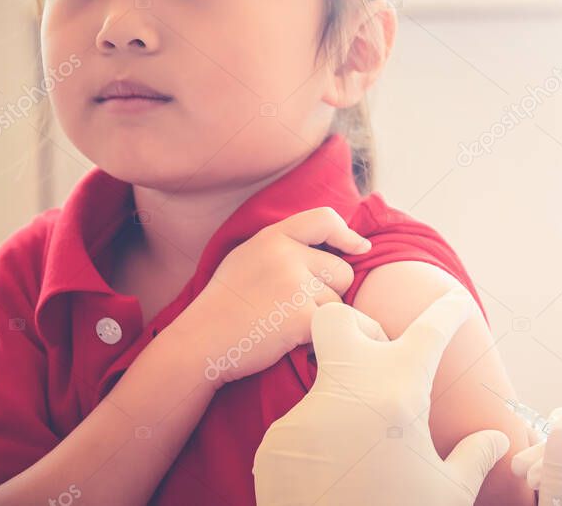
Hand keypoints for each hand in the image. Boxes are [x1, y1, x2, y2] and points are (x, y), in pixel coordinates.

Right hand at [167, 206, 371, 390]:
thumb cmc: (227, 303)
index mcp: (273, 237)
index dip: (347, 235)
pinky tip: (293, 340)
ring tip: (286, 322)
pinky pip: (332, 323)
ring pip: (338, 300)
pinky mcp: (301, 318)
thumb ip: (286, 245)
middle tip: (295, 306)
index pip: (325, 219)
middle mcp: (285, 256)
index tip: (360, 249)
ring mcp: (294, 286)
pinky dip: (320, 335)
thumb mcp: (249, 257)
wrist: (201, 341)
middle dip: (329, 290)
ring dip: (322, 314)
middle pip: (342, 270)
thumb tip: (339, 242)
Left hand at [252, 287, 509, 505]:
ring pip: (320, 385)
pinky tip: (334, 478)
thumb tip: (498, 439)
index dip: (446, 312)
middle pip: (337, 319)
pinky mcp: (275, 443)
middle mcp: (346, 390)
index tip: (452, 301)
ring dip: (343, 403)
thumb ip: (475, 456)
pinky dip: (320, 444)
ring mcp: (303, 414)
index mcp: (398, 392)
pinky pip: (301, 428)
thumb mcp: (449, 492)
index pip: (428, 331)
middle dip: (357, 327)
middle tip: (377, 359)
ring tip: (361, 451)